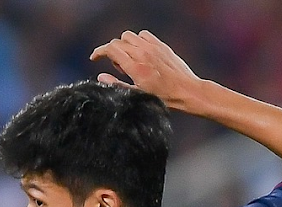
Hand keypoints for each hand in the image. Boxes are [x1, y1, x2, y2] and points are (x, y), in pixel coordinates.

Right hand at [91, 30, 205, 111]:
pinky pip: (144, 35)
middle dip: (111, 52)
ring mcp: (153, 48)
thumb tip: (101, 76)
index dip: (99, 52)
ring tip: (128, 59)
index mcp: (135, 67)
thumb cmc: (163, 97)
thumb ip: (117, 84)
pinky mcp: (161, 46)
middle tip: (117, 67)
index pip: (111, 49)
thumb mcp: (136, 95)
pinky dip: (138, 40)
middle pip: (118, 42)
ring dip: (124, 44)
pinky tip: (140, 52)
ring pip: (130, 36)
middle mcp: (143, 54)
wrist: (186, 91)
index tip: (94, 58)